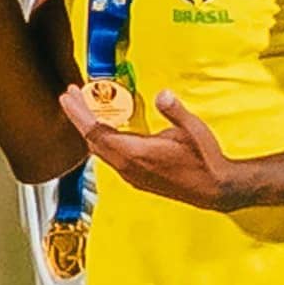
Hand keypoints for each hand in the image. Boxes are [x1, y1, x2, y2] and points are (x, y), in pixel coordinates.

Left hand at [79, 89, 242, 208]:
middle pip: (92, 140)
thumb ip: (174, 111)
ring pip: (100, 150)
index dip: (78, 113)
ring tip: (86, 108)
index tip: (67, 96)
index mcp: (135, 153)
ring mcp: (131, 174)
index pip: (96, 131)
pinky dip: (102, 139)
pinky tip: (107, 129)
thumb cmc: (205, 160)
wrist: (216, 190)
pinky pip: (110, 156)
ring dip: (90, 128)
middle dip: (80, 116)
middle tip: (72, 96)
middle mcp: (128, 167)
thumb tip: (163, 94)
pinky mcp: (137, 177)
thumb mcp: (192, 129)